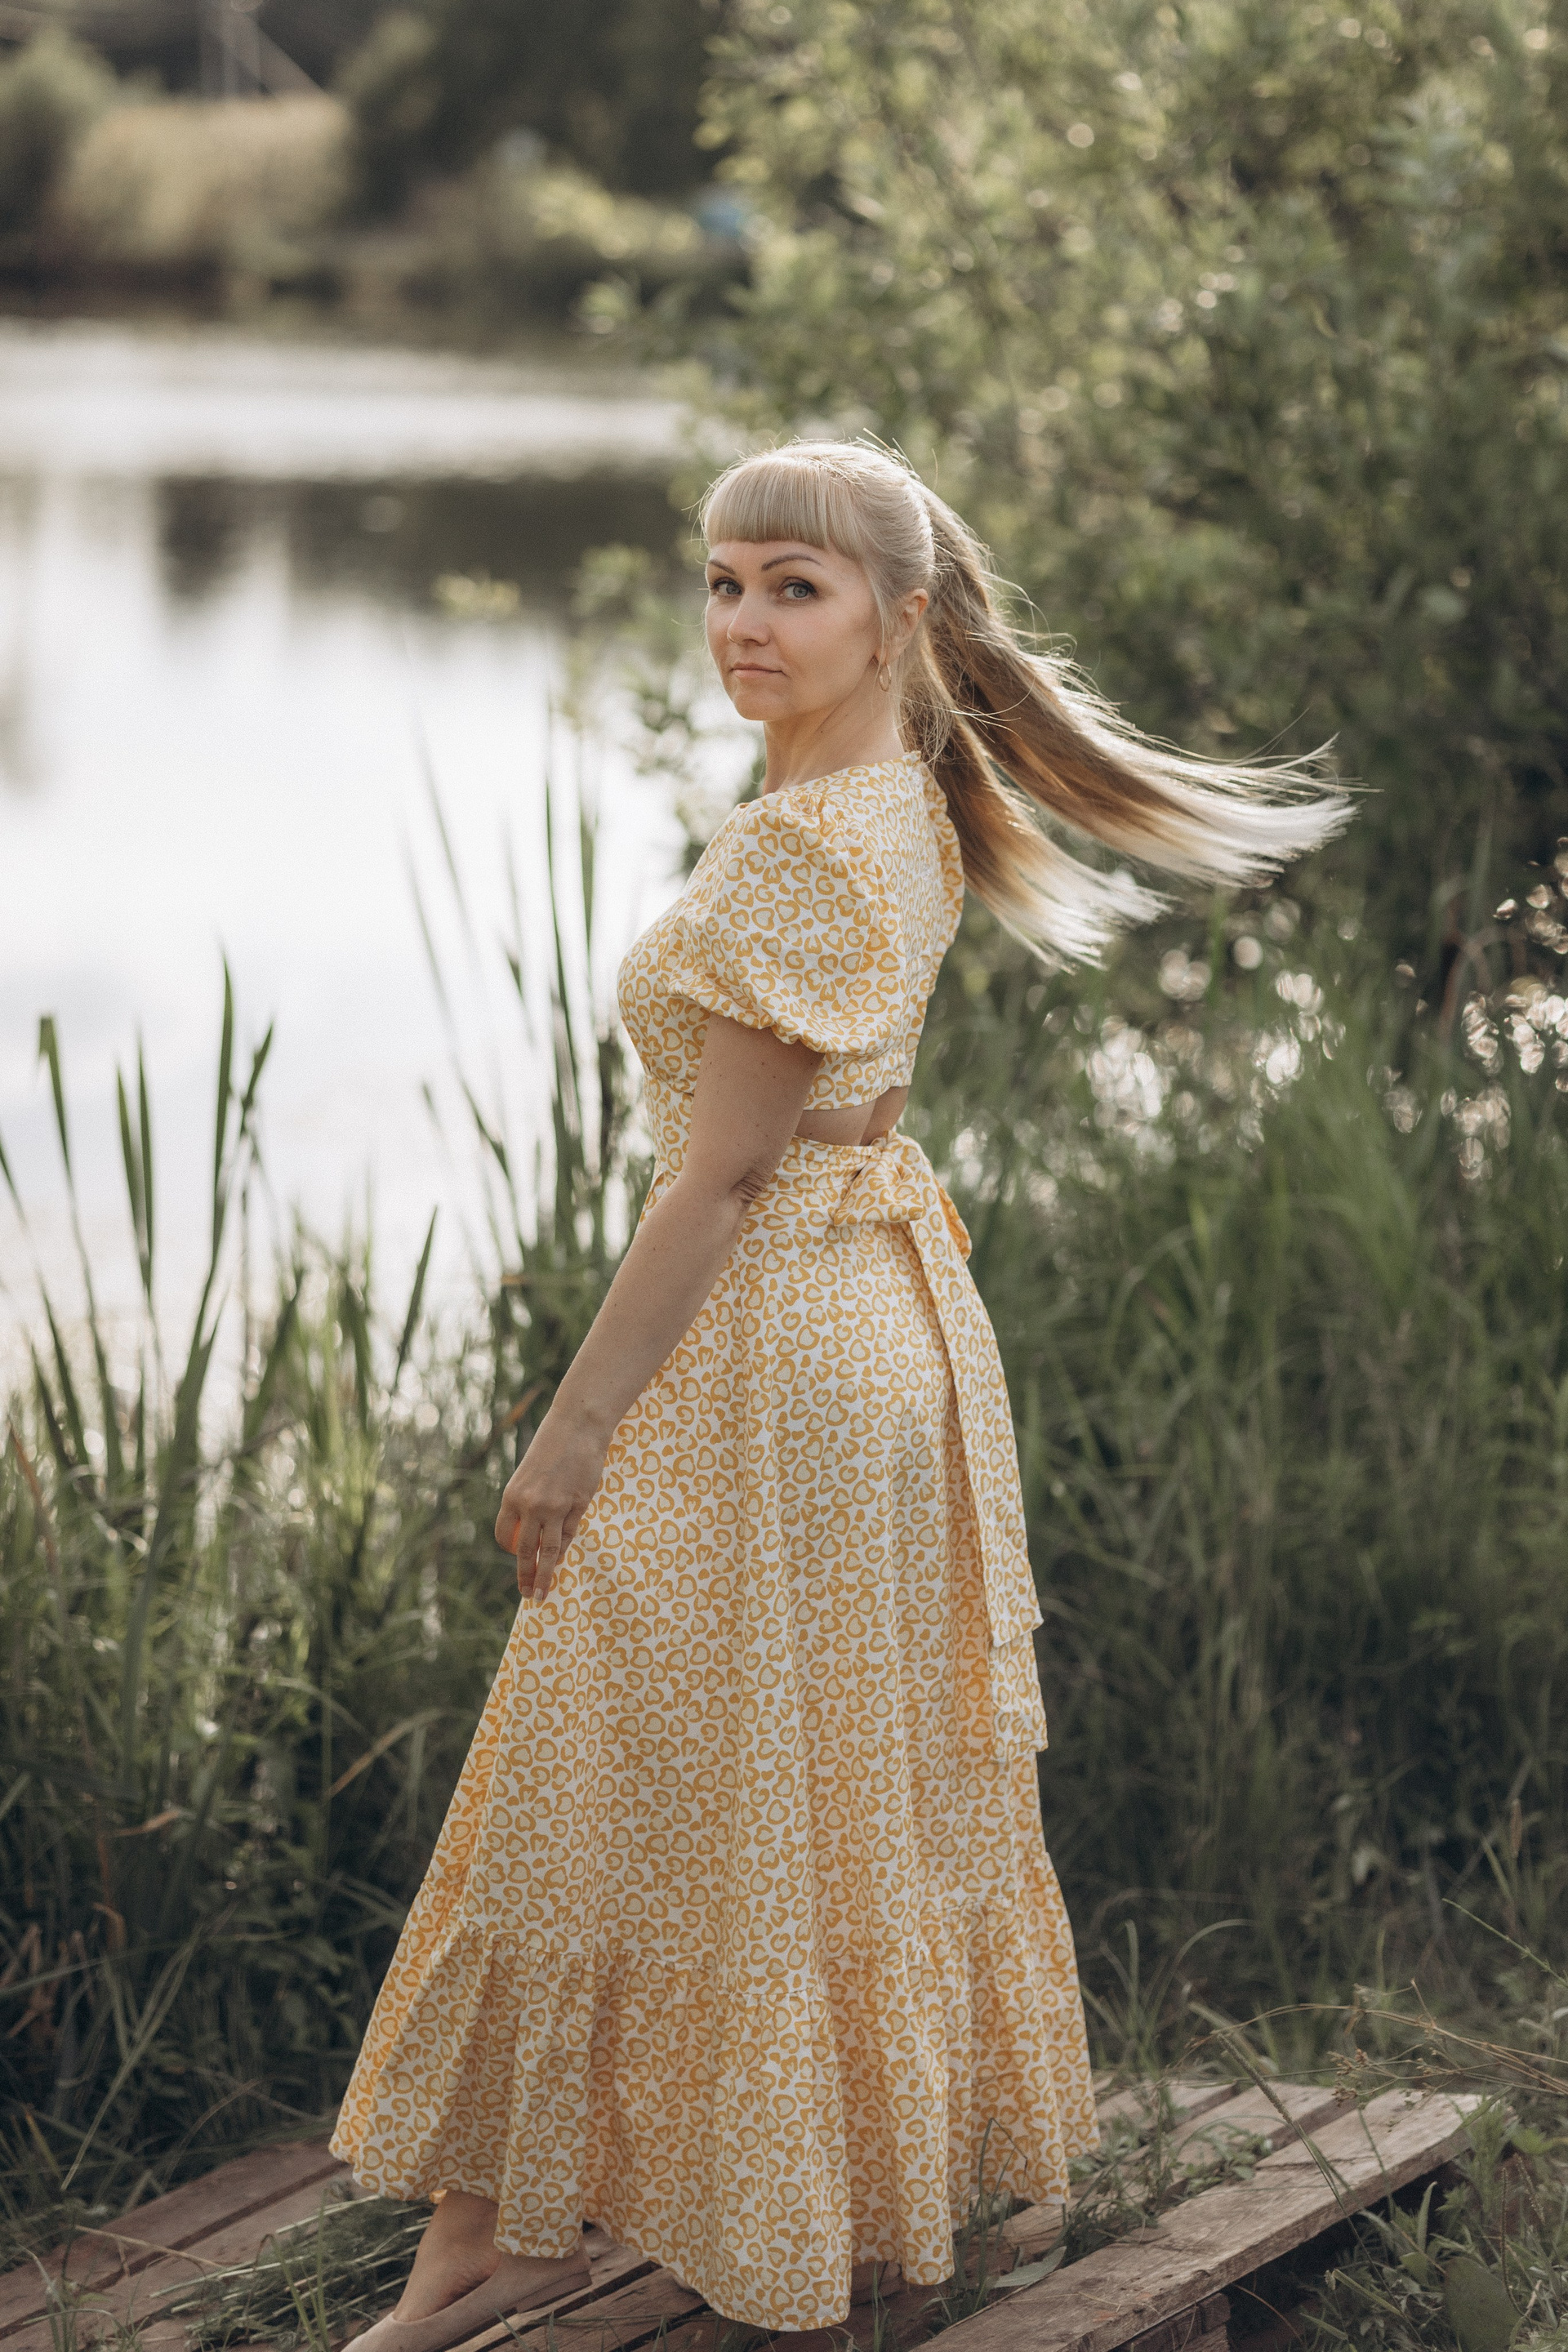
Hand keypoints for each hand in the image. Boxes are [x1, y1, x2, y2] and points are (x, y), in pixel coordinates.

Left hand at [495, 1409, 608, 1603]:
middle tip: (529, 1595)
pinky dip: (566, 1548)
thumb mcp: (529, 1475)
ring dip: (545, 1575)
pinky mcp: (578, 1504)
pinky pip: (570, 1534)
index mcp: (512, 1495)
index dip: (510, 1551)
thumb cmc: (552, 1448)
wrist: (577, 1426)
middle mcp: (531, 1504)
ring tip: (543, 1594)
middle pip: (525, 1550)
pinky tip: (562, 1560)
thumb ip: (527, 1502)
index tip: (518, 1558)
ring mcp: (556, 1506)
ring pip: (549, 1551)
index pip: (505, 1536)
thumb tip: (531, 1531)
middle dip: (526, 1576)